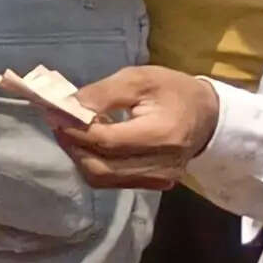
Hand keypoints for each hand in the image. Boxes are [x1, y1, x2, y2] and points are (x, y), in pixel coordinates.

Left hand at [53, 65, 220, 191]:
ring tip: (73, 130)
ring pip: (103, 178)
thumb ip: (102, 93)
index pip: (107, 142)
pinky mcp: (155, 184)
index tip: (54, 112)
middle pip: (101, 168)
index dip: (75, 130)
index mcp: (162, 135)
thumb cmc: (172, 90)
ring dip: (80, 155)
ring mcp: (160, 179)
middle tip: (58, 122)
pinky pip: (113, 180)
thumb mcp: (139, 78)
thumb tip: (67, 105)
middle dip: (73, 145)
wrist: (208, 115)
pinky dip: (95, 162)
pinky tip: (92, 142)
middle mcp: (162, 165)